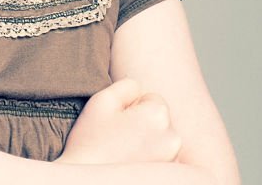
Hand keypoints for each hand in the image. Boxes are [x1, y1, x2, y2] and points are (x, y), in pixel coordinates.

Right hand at [57, 77, 181, 164]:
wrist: (88, 181)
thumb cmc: (91, 141)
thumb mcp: (102, 100)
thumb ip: (127, 85)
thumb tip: (140, 89)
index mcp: (158, 114)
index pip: (151, 98)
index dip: (131, 106)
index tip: (117, 121)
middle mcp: (173, 137)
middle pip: (159, 118)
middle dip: (142, 122)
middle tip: (118, 136)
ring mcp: (173, 159)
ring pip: (161, 137)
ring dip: (147, 140)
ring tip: (123, 151)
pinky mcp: (167, 174)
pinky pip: (162, 156)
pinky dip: (150, 158)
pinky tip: (131, 162)